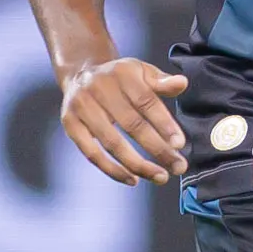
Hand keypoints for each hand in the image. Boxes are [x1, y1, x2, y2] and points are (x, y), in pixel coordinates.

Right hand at [60, 55, 190, 184]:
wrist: (81, 74)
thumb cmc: (120, 78)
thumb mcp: (142, 72)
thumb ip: (162, 82)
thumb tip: (182, 83)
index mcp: (122, 73)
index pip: (146, 101)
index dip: (164, 124)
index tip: (180, 144)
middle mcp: (99, 88)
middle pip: (132, 124)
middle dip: (157, 149)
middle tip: (178, 166)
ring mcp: (82, 107)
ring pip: (112, 143)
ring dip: (138, 164)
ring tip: (160, 177)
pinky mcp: (70, 124)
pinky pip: (92, 154)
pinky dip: (113, 170)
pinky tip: (133, 179)